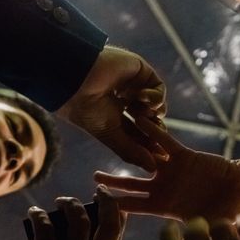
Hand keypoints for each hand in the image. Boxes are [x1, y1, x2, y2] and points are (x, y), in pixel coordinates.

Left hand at [11, 189, 124, 239]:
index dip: (117, 220)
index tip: (115, 208)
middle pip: (108, 228)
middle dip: (107, 203)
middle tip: (101, 191)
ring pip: (79, 222)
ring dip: (72, 205)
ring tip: (65, 201)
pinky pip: (46, 230)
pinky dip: (40, 217)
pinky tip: (35, 213)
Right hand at [58, 45, 166, 171]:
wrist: (80, 83)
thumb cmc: (88, 111)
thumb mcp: (112, 136)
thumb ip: (133, 152)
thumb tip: (152, 168)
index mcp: (115, 114)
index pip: (139, 132)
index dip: (149, 145)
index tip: (159, 156)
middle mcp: (126, 99)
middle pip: (151, 121)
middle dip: (154, 131)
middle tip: (155, 138)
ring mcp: (134, 85)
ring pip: (158, 107)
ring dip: (152, 114)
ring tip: (138, 113)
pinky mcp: (141, 71)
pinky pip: (159, 90)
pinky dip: (155, 97)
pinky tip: (141, 97)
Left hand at [94, 117, 239, 220]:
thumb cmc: (223, 215)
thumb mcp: (204, 234)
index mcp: (162, 207)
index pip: (133, 206)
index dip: (114, 205)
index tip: (96, 203)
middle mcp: (162, 188)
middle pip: (131, 183)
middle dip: (112, 181)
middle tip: (94, 176)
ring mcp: (171, 171)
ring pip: (144, 158)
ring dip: (130, 149)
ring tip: (113, 138)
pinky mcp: (183, 156)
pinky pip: (165, 142)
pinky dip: (153, 132)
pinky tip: (138, 120)